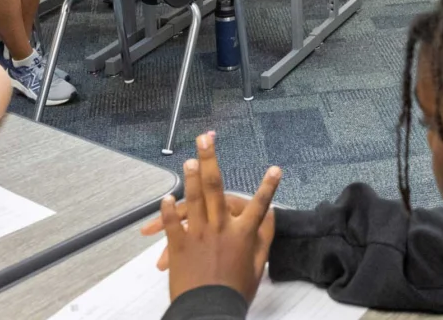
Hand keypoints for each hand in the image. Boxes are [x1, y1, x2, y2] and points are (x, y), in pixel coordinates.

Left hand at [161, 133, 281, 304]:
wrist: (209, 309)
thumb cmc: (235, 292)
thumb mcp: (257, 266)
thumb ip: (263, 238)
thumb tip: (272, 217)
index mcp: (243, 233)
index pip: (261, 204)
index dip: (270, 185)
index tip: (275, 168)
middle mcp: (221, 228)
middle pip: (217, 186)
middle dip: (211, 159)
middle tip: (206, 140)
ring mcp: (198, 234)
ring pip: (194, 198)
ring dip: (191, 176)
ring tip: (189, 159)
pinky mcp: (179, 245)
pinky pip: (172, 223)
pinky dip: (168, 210)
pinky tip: (167, 197)